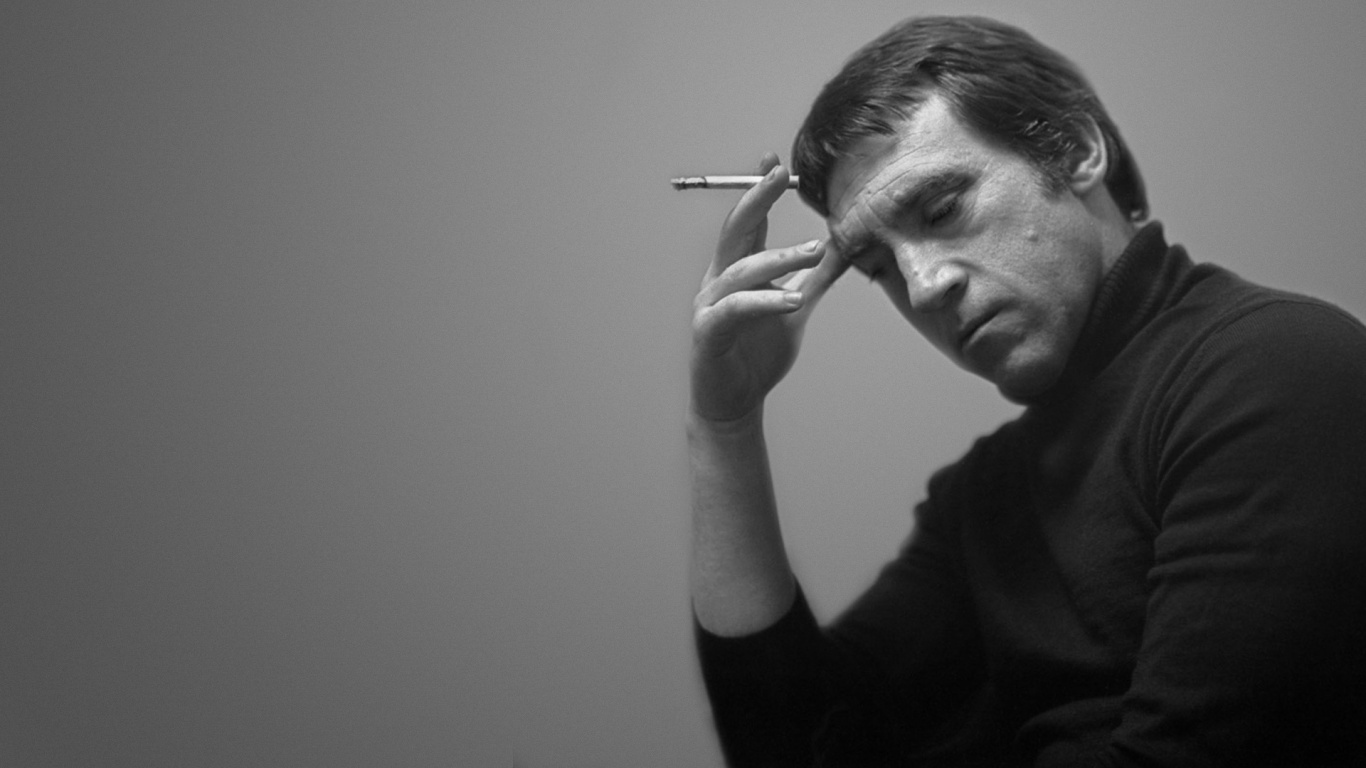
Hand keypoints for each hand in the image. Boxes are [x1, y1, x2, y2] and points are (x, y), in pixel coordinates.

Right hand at [690, 154, 846, 424]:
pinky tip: (793, 301)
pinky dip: (765, 302)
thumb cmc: (758, 355)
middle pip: (735, 231)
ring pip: (742, 269)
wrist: (734, 404)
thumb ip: (816, 278)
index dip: (759, 191)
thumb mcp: (795, 308)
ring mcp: (710, 305)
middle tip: (779, 177)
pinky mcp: (708, 332)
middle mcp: (719, 280)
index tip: (774, 161)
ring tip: (815, 250)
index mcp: (738, 270)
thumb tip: (844, 246)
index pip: (749, 223)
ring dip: (779, 257)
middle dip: (756, 200)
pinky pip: (736, 309)